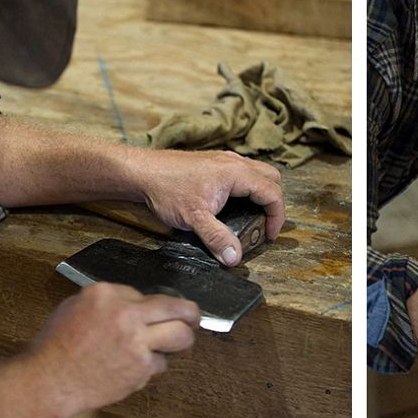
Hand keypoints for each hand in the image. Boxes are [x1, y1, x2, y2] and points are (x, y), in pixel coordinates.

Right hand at [25, 283, 199, 417]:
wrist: (48, 380)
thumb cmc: (56, 345)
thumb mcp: (75, 307)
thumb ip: (108, 302)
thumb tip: (134, 305)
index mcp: (106, 294)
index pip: (145, 294)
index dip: (150, 305)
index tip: (154, 312)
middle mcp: (125, 314)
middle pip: (176, 307)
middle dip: (192, 313)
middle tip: (195, 318)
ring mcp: (136, 342)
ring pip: (180, 336)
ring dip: (183, 340)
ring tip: (182, 343)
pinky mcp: (141, 367)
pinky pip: (160, 363)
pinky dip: (153, 365)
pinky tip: (137, 367)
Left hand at [131, 149, 284, 264]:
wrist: (141, 172)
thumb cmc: (167, 190)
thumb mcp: (195, 219)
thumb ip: (217, 239)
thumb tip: (235, 258)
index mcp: (236, 173)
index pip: (272, 193)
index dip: (277, 216)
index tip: (269, 235)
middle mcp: (234, 162)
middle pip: (271, 177)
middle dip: (273, 201)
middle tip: (264, 223)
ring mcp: (223, 159)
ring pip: (256, 172)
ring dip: (260, 192)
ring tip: (250, 215)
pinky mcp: (212, 161)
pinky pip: (241, 171)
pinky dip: (246, 186)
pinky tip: (231, 202)